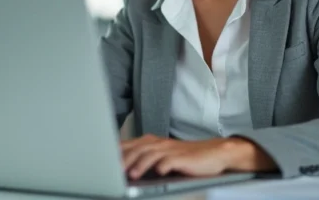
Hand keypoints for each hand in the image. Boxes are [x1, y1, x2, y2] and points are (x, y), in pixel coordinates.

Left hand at [121, 134, 275, 179]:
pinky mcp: (184, 158)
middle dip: (124, 160)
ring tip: (132, 175)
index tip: (103, 161)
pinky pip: (171, 161)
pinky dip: (162, 166)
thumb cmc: (187, 156)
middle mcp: (161, 144)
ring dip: (140, 164)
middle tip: (113, 171)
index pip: (131, 145)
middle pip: (138, 149)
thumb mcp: (163, 154)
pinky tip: (157, 172)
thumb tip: (123, 165)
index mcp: (153, 142)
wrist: (215, 153)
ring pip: (152, 155)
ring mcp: (172, 150)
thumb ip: (145, 156)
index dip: (117, 153)